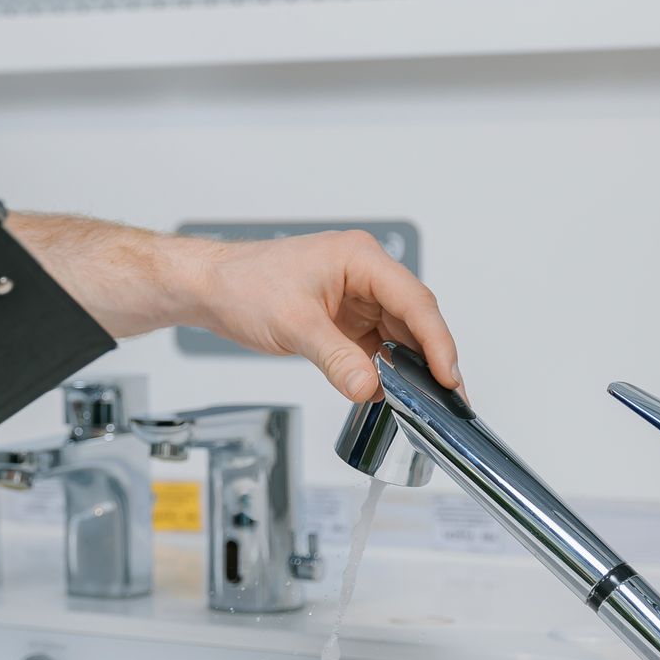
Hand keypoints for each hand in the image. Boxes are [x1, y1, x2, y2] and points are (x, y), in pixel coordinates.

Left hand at [188, 230, 460, 402]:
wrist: (210, 288)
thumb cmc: (243, 285)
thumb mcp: (294, 325)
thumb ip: (336, 359)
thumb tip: (371, 388)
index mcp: (359, 259)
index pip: (414, 300)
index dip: (436, 340)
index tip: (448, 375)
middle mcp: (364, 274)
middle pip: (414, 318)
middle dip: (432, 358)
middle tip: (450, 398)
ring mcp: (357, 297)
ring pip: (400, 334)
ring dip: (411, 366)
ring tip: (428, 401)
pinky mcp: (345, 319)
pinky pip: (377, 345)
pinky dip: (386, 369)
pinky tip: (394, 391)